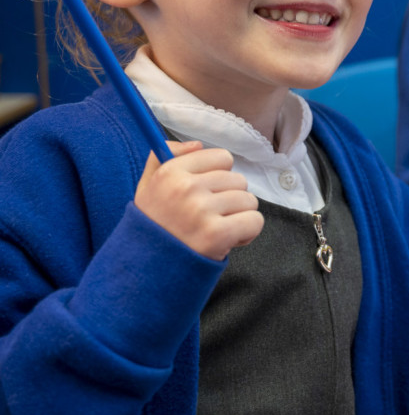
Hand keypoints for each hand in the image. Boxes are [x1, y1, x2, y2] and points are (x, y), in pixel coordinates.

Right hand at [134, 140, 263, 260]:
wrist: (146, 270)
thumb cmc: (154, 225)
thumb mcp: (148, 186)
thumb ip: (165, 156)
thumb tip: (197, 144)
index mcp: (170, 172)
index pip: (222, 157)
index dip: (220, 177)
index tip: (206, 194)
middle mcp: (186, 188)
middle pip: (239, 180)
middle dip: (229, 199)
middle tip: (208, 218)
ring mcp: (201, 211)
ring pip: (249, 200)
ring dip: (238, 217)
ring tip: (215, 229)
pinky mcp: (216, 234)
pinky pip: (255, 221)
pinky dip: (247, 233)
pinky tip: (227, 241)